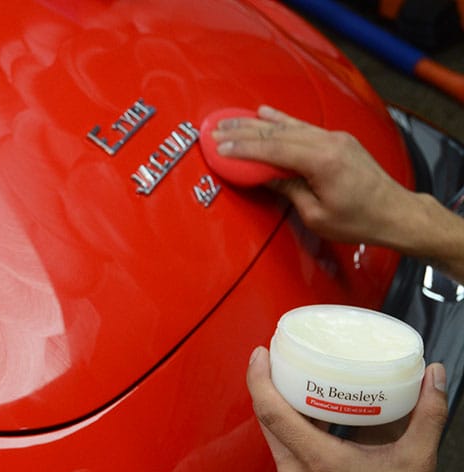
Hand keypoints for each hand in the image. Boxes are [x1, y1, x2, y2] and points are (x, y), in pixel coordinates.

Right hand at [212, 105, 463, 282]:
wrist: (395, 212)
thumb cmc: (359, 220)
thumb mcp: (316, 214)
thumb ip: (289, 190)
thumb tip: (265, 176)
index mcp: (323, 161)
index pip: (273, 149)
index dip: (243, 148)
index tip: (220, 146)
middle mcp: (329, 142)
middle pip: (276, 133)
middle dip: (243, 131)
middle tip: (216, 129)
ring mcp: (334, 137)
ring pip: (287, 125)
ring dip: (257, 123)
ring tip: (231, 119)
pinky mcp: (337, 140)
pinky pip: (302, 126)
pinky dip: (281, 119)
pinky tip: (264, 111)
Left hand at [246, 346, 447, 471]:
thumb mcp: (417, 463)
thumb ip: (427, 416)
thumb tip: (433, 378)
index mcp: (319, 460)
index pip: (271, 411)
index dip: (259, 378)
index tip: (262, 353)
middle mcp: (296, 470)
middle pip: (265, 416)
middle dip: (266, 382)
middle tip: (277, 355)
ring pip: (272, 431)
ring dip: (278, 403)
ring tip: (294, 377)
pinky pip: (281, 445)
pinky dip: (290, 424)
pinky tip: (310, 411)